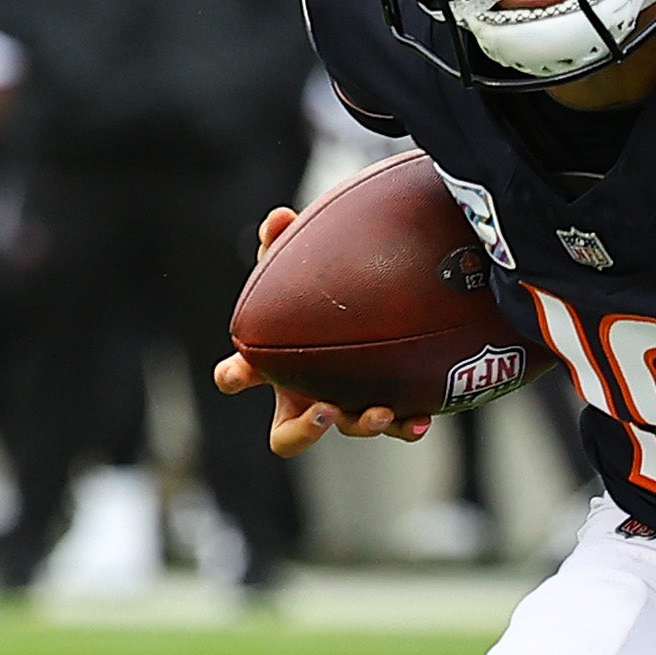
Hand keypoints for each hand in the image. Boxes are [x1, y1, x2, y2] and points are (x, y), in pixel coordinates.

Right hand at [217, 206, 432, 457]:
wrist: (371, 301)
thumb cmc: (318, 286)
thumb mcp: (295, 260)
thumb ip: (282, 242)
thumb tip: (279, 218)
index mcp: (272, 368)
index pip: (237, 377)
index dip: (233, 378)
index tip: (239, 373)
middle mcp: (304, 397)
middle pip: (288, 436)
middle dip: (304, 430)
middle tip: (322, 411)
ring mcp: (345, 408)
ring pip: (349, 429)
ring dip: (362, 424)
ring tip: (381, 410)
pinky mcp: (385, 407)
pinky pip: (396, 425)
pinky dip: (407, 424)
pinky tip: (423, 416)